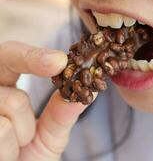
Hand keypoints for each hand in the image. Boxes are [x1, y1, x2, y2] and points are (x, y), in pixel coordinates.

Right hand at [0, 41, 90, 160]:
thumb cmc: (27, 159)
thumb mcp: (50, 135)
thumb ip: (63, 113)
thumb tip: (91, 91)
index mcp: (4, 88)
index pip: (15, 58)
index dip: (35, 55)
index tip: (61, 60)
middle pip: (5, 57)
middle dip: (32, 58)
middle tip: (58, 62)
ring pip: (12, 100)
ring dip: (25, 130)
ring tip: (16, 146)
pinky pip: (2, 128)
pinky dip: (10, 147)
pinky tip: (4, 155)